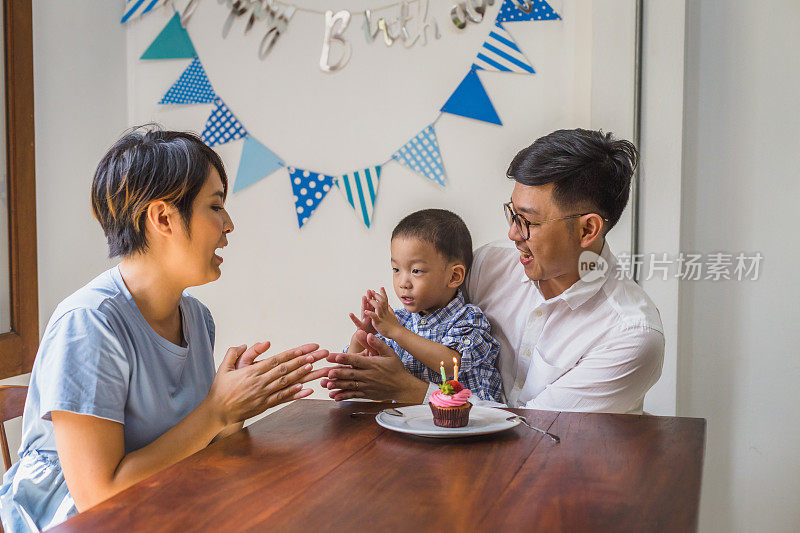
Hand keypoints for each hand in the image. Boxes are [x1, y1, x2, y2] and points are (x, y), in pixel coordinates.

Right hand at [206, 342, 328, 425]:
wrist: (217, 412)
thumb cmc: (221, 389)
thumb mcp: (224, 368)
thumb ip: (234, 353)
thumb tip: (245, 344)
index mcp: (251, 372)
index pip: (275, 361)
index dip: (290, 355)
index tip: (303, 350)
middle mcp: (259, 383)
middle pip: (284, 370)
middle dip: (302, 361)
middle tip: (316, 355)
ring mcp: (263, 395)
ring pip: (286, 383)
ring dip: (301, 375)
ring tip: (315, 368)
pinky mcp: (264, 405)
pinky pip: (282, 398)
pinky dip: (294, 394)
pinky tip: (305, 389)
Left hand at [320, 330, 427, 402]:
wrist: (403, 386)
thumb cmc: (395, 367)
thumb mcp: (389, 352)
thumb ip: (376, 344)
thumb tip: (367, 334)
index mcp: (372, 364)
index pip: (356, 360)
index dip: (345, 358)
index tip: (334, 356)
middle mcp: (368, 376)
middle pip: (351, 374)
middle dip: (338, 373)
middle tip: (327, 372)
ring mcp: (367, 386)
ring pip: (350, 386)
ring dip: (337, 385)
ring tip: (326, 384)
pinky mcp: (366, 394)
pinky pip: (353, 395)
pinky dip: (343, 396)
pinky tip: (334, 396)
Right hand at [349, 292, 377, 335]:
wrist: (365, 338)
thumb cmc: (371, 330)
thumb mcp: (376, 321)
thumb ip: (378, 315)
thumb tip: (385, 310)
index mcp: (371, 315)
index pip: (373, 305)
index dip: (375, 299)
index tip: (376, 291)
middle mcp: (367, 316)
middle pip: (368, 306)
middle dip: (369, 298)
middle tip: (369, 290)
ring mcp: (363, 320)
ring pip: (363, 310)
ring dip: (363, 303)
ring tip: (363, 296)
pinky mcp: (360, 326)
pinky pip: (356, 322)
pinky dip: (353, 318)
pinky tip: (350, 314)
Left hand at [364, 287, 400, 338]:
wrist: (397, 333)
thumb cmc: (394, 326)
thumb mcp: (392, 316)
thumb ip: (390, 310)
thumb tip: (389, 305)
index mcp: (387, 311)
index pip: (385, 300)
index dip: (383, 294)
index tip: (381, 287)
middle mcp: (385, 312)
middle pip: (381, 301)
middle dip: (376, 296)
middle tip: (372, 291)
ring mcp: (382, 317)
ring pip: (378, 307)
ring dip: (373, 302)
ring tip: (368, 299)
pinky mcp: (379, 322)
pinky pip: (374, 317)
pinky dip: (370, 314)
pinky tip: (366, 311)